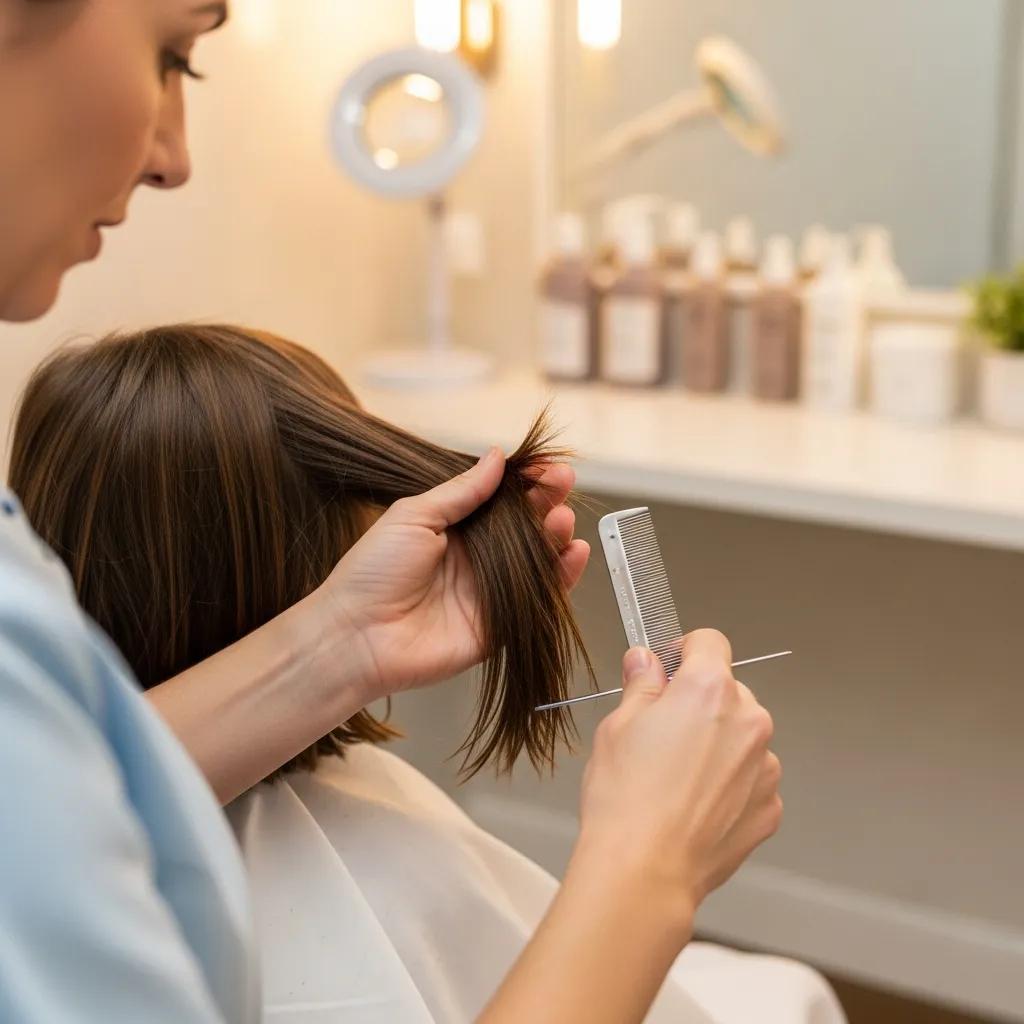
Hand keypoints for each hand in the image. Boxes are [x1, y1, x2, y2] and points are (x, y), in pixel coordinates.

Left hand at [316, 447, 589, 700]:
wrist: (356, 636)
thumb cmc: (373, 572)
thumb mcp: (414, 516)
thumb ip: (461, 492)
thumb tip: (496, 457)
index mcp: (453, 529)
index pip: (500, 500)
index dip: (525, 482)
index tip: (547, 466)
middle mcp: (476, 559)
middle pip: (524, 527)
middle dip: (546, 503)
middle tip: (563, 483)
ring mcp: (491, 593)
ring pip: (537, 561)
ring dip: (556, 537)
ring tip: (563, 518)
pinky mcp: (501, 626)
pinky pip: (539, 600)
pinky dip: (562, 577)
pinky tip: (573, 553)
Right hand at [576, 629, 781, 916]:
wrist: (644, 871)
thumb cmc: (626, 799)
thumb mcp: (618, 725)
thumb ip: (642, 685)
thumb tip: (646, 662)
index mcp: (709, 689)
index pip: (710, 642)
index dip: (684, 652)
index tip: (668, 671)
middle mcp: (748, 720)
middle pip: (728, 692)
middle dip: (699, 704)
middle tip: (661, 734)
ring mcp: (764, 766)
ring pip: (741, 738)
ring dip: (717, 746)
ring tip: (675, 779)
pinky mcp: (769, 806)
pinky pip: (750, 780)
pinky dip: (728, 786)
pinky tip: (692, 805)